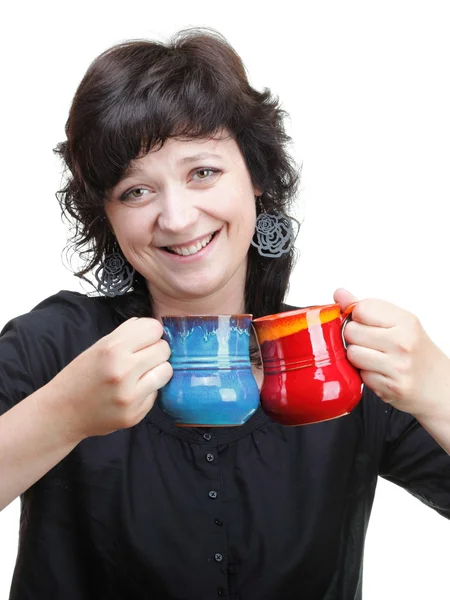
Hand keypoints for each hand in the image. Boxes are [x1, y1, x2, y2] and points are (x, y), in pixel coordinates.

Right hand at [40, 318, 172, 441]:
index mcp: (112, 350)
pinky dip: (148, 390)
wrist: (63, 412)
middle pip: (164, 349)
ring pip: (166, 371)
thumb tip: (155, 327)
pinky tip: (131, 391)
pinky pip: (156, 393)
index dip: (151, 332)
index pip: (154, 329)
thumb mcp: (99, 346)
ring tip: (141, 373)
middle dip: (155, 350)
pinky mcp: (135, 414)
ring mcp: (130, 396)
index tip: (145, 338)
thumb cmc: (82, 375)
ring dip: (157, 370)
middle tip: (142, 356)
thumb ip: (128, 333)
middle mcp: (123, 372)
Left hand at [334, 288, 449, 416]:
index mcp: (405, 321)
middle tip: (370, 343)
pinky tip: (380, 373)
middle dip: (354, 337)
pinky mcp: (390, 387)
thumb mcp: (399, 324)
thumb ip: (367, 308)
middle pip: (351, 331)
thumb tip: (339, 293)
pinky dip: (366, 375)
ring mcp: (397, 366)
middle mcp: (403, 342)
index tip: (364, 322)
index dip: (356, 315)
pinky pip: (361, 376)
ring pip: (352, 354)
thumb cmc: (417, 352)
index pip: (361, 308)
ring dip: (358, 357)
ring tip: (374, 358)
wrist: (440, 386)